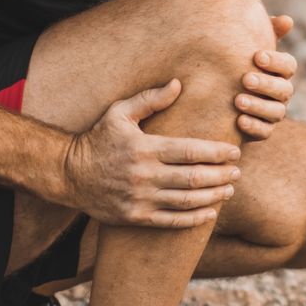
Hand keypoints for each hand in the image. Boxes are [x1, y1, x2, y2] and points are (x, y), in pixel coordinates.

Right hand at [60, 79, 241, 226]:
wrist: (68, 174)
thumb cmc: (97, 139)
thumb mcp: (119, 113)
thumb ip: (150, 100)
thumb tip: (178, 84)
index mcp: (144, 148)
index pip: (190, 151)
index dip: (217, 153)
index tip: (234, 151)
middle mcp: (144, 175)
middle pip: (193, 178)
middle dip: (221, 175)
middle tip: (237, 171)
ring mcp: (140, 199)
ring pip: (186, 201)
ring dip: (213, 196)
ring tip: (229, 189)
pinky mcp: (136, 217)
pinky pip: (171, 221)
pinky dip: (194, 218)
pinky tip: (210, 212)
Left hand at [236, 14, 298, 140]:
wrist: (215, 93)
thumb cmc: (234, 62)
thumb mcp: (244, 46)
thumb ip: (263, 32)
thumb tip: (286, 20)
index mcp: (280, 71)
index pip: (288, 65)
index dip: (275, 61)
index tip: (256, 56)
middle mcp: (281, 92)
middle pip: (284, 89)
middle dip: (265, 84)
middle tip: (245, 79)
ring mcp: (274, 113)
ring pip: (276, 112)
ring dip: (258, 106)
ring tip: (237, 101)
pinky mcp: (262, 130)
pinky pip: (265, 132)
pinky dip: (254, 126)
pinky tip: (238, 120)